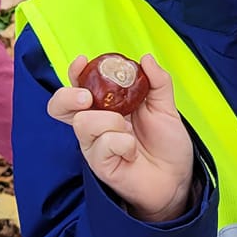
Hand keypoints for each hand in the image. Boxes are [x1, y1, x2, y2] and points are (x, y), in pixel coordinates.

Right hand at [48, 52, 194, 222]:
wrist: (177, 178)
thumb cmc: (167, 145)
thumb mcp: (166, 107)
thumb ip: (157, 82)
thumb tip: (145, 59)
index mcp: (107, 106)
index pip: (80, 86)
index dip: (75, 72)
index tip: (82, 61)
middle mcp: (95, 124)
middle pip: (59, 106)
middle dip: (68, 96)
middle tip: (87, 97)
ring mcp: (94, 145)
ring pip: (84, 122)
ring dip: (111, 122)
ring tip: (130, 131)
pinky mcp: (99, 164)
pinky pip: (102, 144)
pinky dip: (123, 143)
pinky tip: (132, 151)